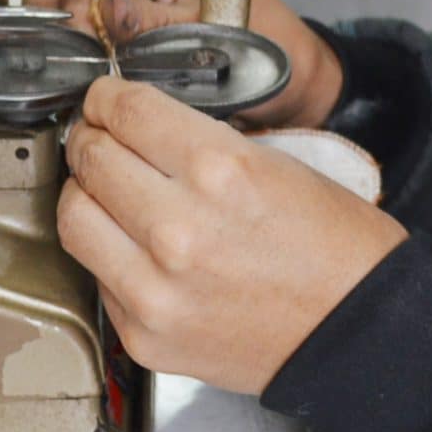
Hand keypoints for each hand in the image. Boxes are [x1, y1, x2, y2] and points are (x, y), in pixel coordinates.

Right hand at [24, 0, 342, 129]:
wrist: (304, 95)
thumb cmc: (279, 53)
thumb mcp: (215, 34)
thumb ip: (155, 24)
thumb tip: (101, 10)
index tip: (44, 8)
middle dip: (64, 15)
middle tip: (53, 49)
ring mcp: (146, 12)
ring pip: (87, 21)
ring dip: (74, 44)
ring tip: (66, 68)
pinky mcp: (143, 48)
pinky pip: (103, 51)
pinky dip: (90, 66)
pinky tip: (79, 82)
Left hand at [60, 76, 405, 393]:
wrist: (358, 333)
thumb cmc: (335, 250)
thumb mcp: (277, 162)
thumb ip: (199, 142)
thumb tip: (139, 127)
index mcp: (218, 171)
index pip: (124, 111)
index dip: (106, 97)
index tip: (104, 100)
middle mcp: (177, 229)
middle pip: (90, 157)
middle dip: (92, 138)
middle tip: (99, 138)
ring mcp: (154, 288)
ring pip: (73, 217)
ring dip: (85, 194)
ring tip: (105, 190)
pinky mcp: (144, 334)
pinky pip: (96, 275)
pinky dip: (107, 253)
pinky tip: (132, 245)